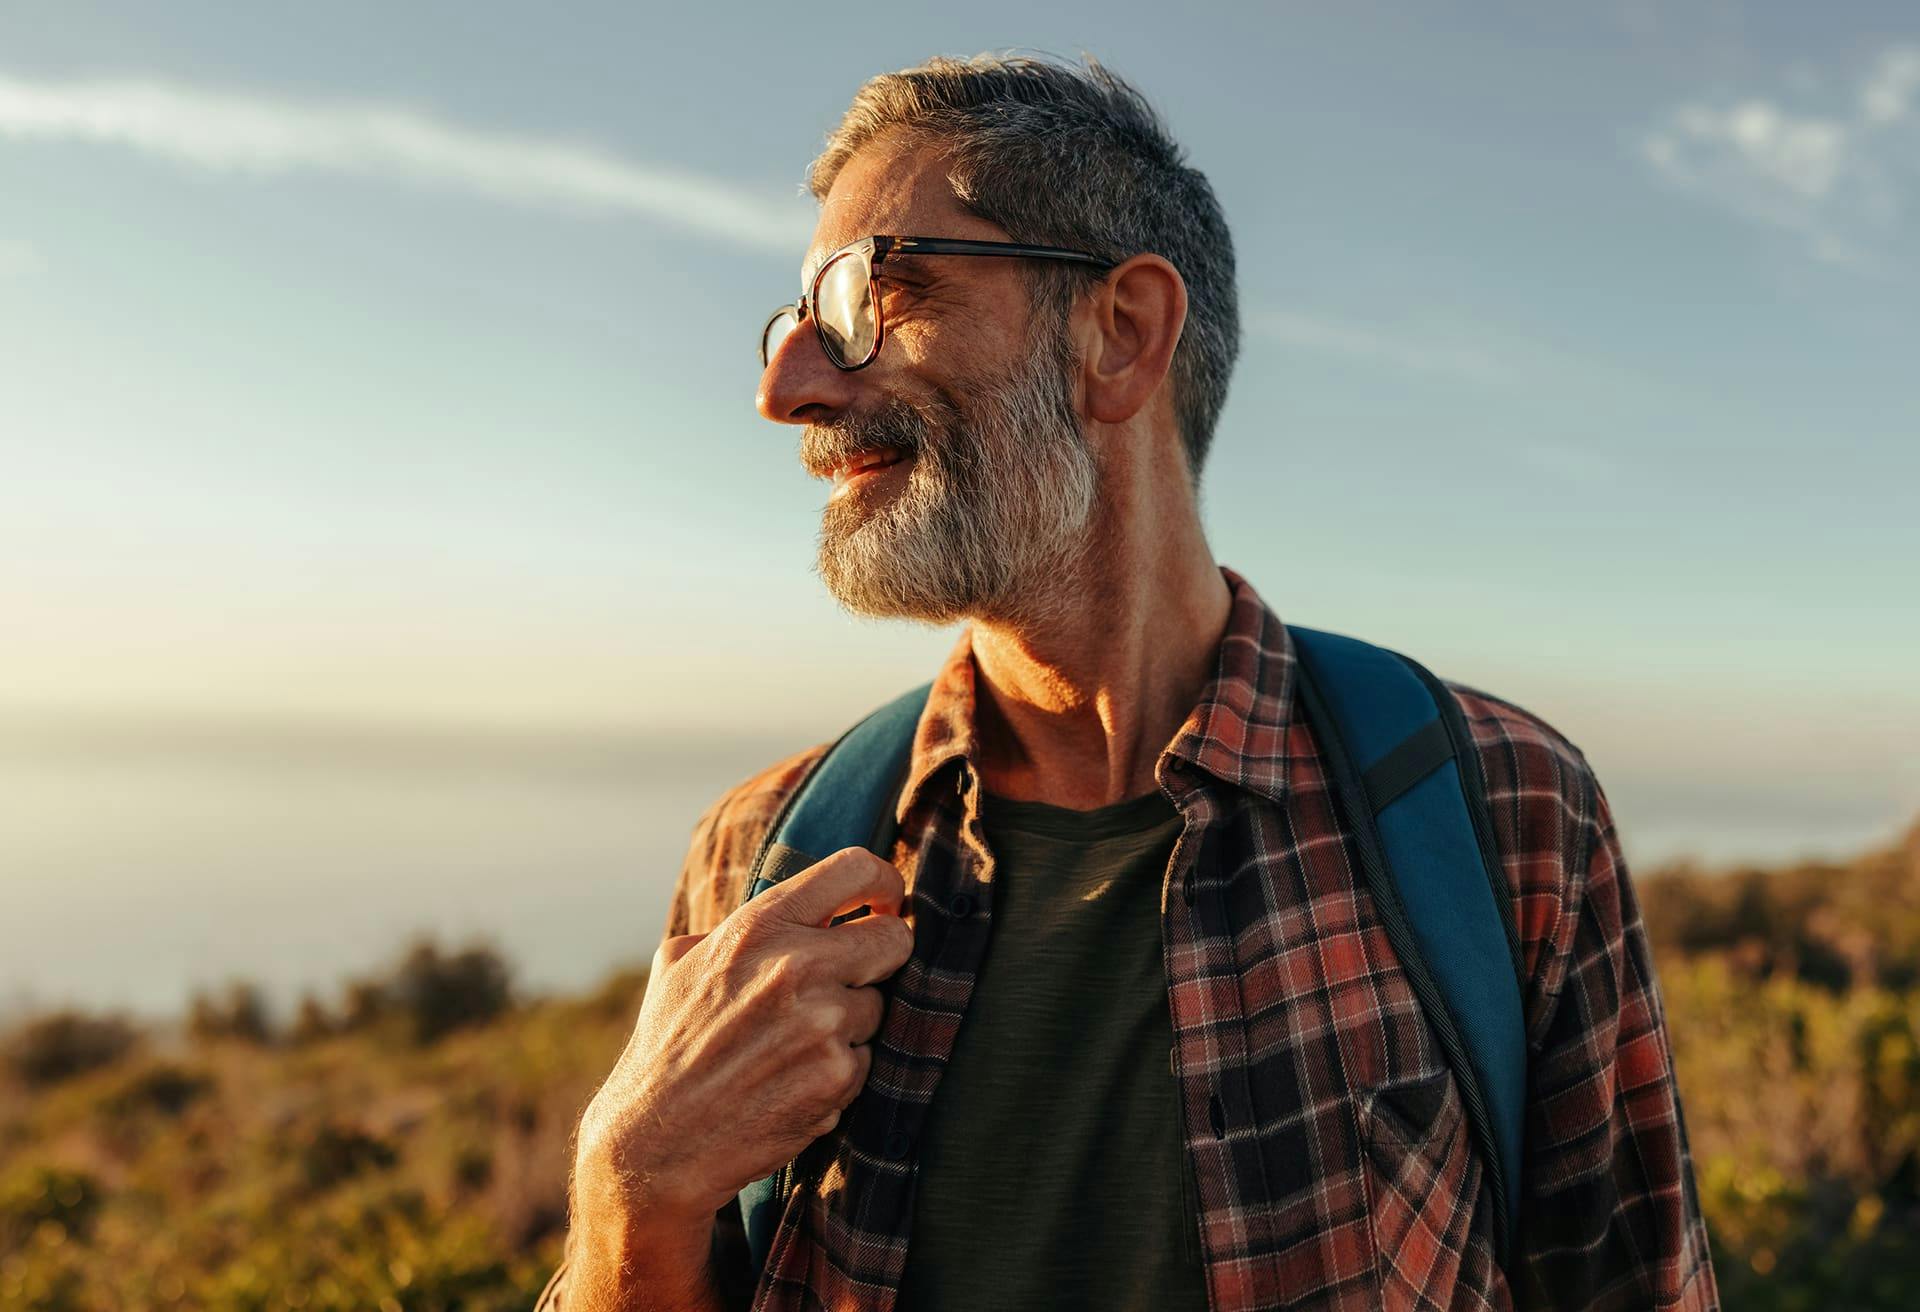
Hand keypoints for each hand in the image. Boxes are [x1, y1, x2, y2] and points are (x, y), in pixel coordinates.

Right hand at [573, 848, 913, 1235]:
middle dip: (883, 957)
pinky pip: (865, 1059)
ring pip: (877, 1007)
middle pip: (894, 940)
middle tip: (856, 977)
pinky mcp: (837, 1075)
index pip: (854, 871)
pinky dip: (838, 1071)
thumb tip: (799, 910)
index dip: (883, 882)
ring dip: (848, 1025)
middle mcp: (796, 966)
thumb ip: (740, 928)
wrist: (654, 1142)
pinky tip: (791, 1084)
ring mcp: (822, 1023)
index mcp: (758, 927)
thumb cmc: (666, 1047)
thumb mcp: (681, 963)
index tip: (886, 901)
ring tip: (789, 1048)